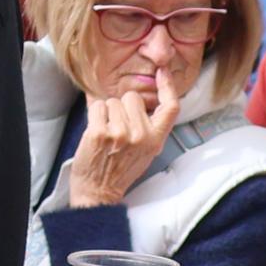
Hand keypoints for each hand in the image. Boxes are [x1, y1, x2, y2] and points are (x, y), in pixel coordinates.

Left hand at [65, 77, 186, 210]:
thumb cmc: (120, 171)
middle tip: (117, 128)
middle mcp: (141, 135)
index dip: (168, 86)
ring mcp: (120, 133)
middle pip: (132, 97)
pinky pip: (97, 107)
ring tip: (106, 133)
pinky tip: (95, 132)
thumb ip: (148, 127)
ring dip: (106, 112)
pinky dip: (93, 115)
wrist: (98, 193)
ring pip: (112, 101)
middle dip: (122, 107)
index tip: (163, 72)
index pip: (171, 107)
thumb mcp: (145, 151)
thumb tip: (140, 98)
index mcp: (156, 139)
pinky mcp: (99, 133)